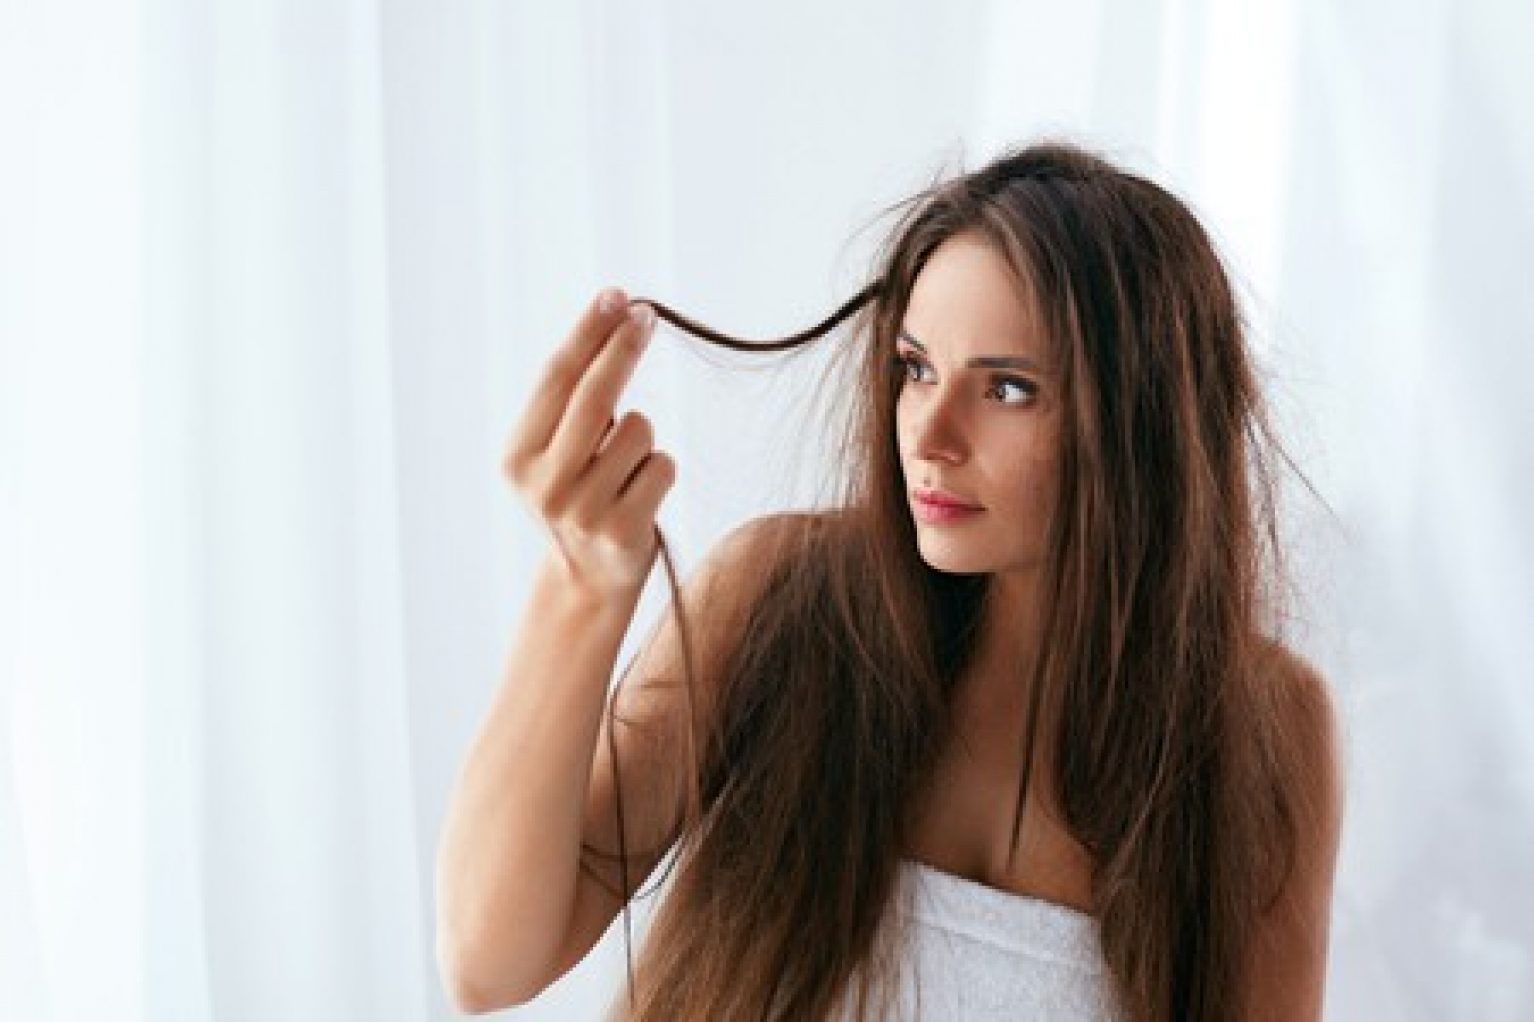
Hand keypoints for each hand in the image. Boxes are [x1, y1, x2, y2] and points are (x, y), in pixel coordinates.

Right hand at [502, 288, 674, 599]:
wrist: (588, 580)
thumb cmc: (579, 494)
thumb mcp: (556, 452)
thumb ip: (574, 401)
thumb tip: (620, 317)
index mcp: (516, 457)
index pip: (556, 379)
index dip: (588, 333)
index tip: (617, 296)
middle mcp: (543, 485)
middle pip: (594, 396)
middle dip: (623, 347)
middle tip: (648, 314)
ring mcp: (582, 511)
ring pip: (638, 430)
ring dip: (643, 438)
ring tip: (624, 469)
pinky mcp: (624, 531)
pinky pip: (662, 465)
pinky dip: (659, 470)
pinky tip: (640, 496)